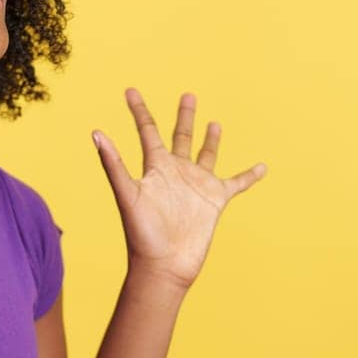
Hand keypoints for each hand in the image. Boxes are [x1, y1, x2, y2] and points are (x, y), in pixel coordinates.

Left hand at [93, 90, 266, 289]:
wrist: (164, 266)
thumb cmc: (141, 234)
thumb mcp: (127, 195)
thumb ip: (113, 164)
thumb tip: (96, 133)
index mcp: (155, 167)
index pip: (147, 131)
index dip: (138, 110)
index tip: (129, 90)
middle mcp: (176, 172)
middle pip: (181, 136)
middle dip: (184, 116)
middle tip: (188, 95)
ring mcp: (196, 186)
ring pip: (206, 155)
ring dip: (211, 140)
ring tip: (214, 122)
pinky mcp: (215, 201)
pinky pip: (236, 183)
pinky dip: (249, 175)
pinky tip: (261, 167)